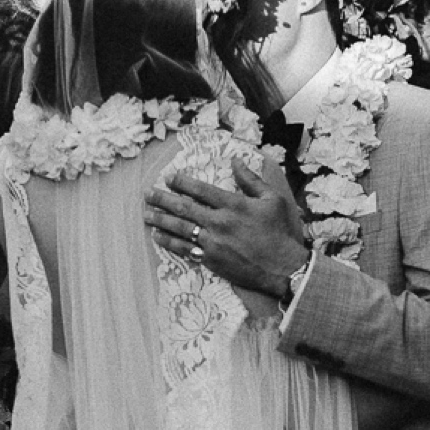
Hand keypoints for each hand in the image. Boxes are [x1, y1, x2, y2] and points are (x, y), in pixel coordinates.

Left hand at [145, 157, 307, 298]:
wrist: (283, 269)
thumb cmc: (280, 233)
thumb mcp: (272, 200)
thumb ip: (251, 180)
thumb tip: (235, 161)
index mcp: (234, 205)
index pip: (201, 189)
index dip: (182, 182)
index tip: (169, 177)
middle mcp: (219, 222)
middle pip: (184, 208)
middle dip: (163, 199)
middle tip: (148, 194)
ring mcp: (213, 243)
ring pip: (180, 228)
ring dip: (160, 220)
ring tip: (146, 214)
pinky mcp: (211, 260)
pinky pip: (185, 249)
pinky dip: (169, 242)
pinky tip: (157, 236)